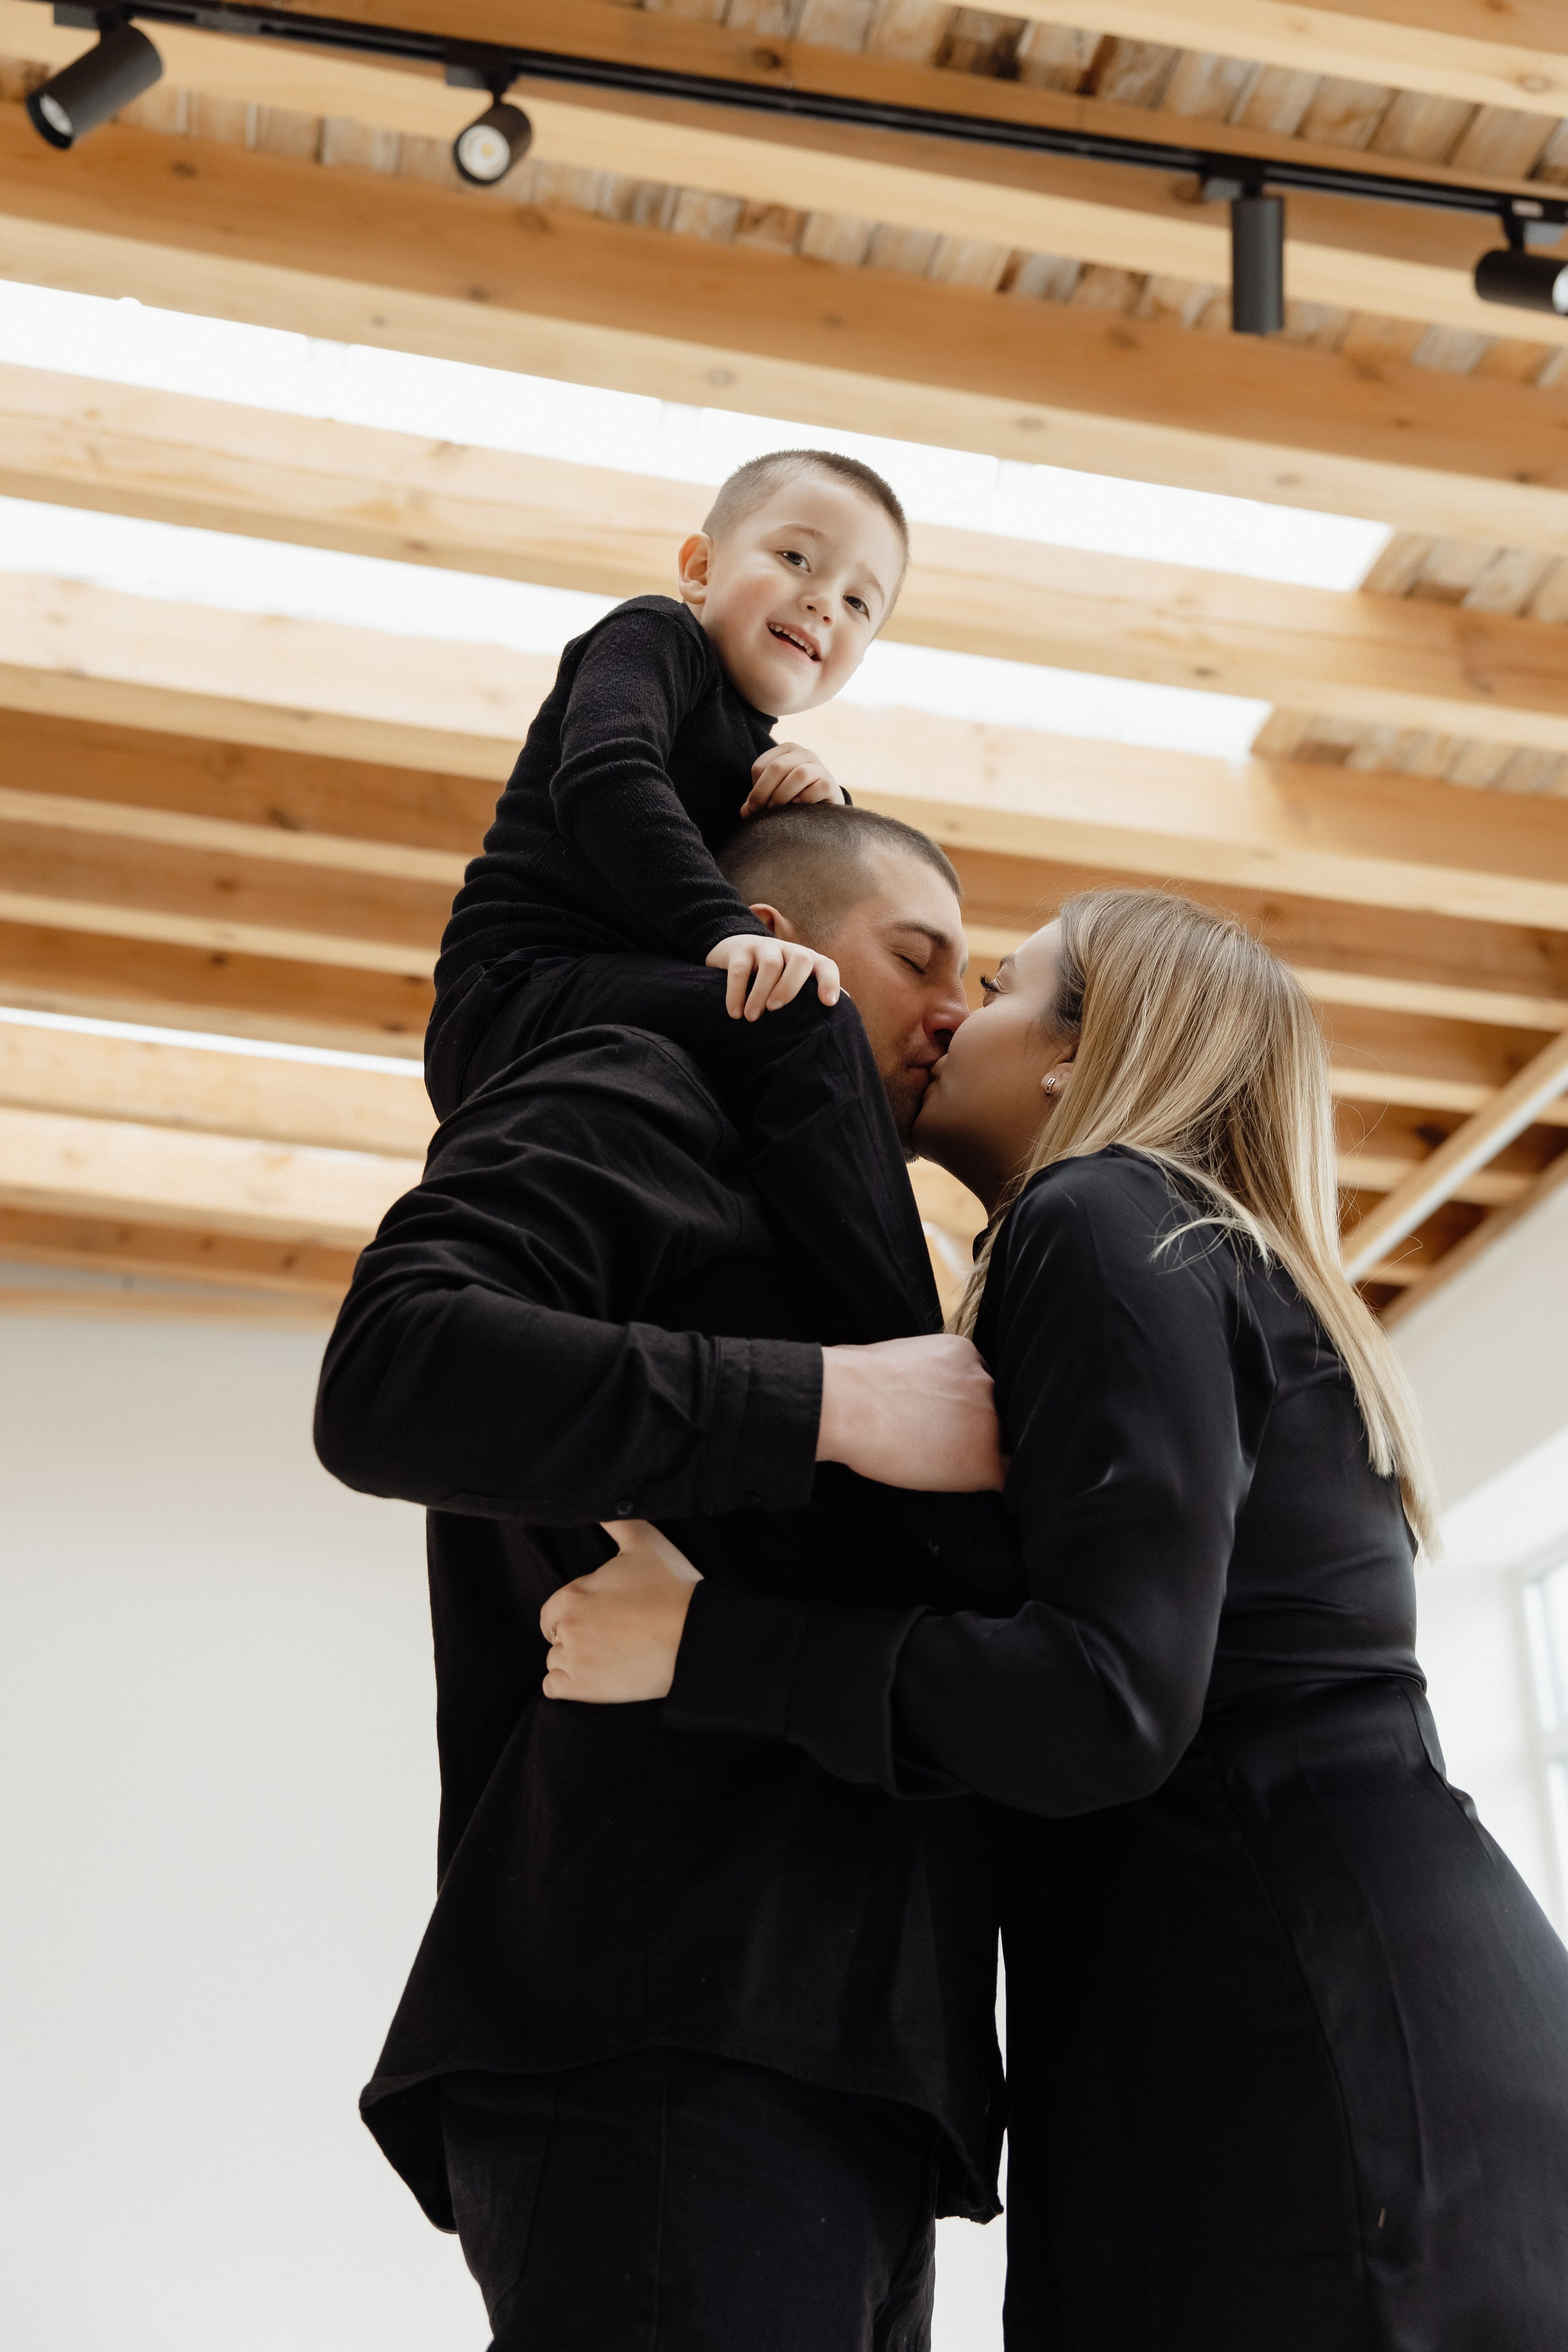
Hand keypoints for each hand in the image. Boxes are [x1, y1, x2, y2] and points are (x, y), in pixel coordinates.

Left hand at [540, 1521, 701, 1703]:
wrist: (697, 1639)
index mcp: (572, 1594)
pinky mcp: (584, 1690)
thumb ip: (615, 1520)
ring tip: (610, 1654)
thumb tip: (597, 1501)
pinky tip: (596, 1675)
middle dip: (577, 1633)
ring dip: (576, 1659)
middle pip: (556, 1633)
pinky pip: (554, 1688)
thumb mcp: (645, 1542)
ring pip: (556, 1660)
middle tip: (612, 1633)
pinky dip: (569, 1684)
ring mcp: (574, 1661)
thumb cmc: (673, 1588)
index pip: (554, 1607)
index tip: (604, 1613)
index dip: (577, 1609)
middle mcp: (566, 1628)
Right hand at [706, 932, 840, 1019]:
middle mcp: (789, 950)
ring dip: (760, 993)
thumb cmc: (775, 975)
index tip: (828, 1003)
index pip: (826, 966)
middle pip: (800, 960)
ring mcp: (765, 948)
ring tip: (752, 1018)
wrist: (737, 949)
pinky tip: (735, 1013)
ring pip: (771, 965)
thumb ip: (814, 990)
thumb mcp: (795, 979)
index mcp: (807, 960)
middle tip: (775, 1009)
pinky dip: (736, 992)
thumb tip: (847, 1004)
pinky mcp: (740, 950)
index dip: (830, 982)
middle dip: (790, 987)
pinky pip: (740, 970)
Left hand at [742, 743, 845, 817]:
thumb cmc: (791, 799)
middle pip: (777, 767)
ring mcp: (820, 766)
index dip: (754, 789)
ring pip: (799, 774)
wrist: (821, 808)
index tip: (755, 807)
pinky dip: (806, 799)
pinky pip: (819, 787)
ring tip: (779, 810)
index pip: (760, 767)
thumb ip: (756, 802)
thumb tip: (745, 812)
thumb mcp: (771, 796)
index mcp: (785, 750)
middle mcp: (804, 753)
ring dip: (784, 795)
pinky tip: (799, 808)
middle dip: (764, 792)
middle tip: (761, 812)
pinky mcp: (831, 783)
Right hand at [816, 1333, 1003, 1490]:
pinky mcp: (983, 1459)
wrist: (844, 1403)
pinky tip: (970, 1484)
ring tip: (946, 1464)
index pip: (980, 1383)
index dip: (964, 1406)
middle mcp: (984, 1382)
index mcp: (964, 1354)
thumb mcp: (901, 1354)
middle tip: (941, 1443)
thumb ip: (925, 1371)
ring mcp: (987, 1419)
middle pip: (993, 1410)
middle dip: (972, 1426)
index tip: (945, 1420)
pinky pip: (1004, 1476)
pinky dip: (991, 1482)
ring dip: (980, 1453)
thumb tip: (912, 1390)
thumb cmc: (850, 1378)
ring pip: (1000, 1443)